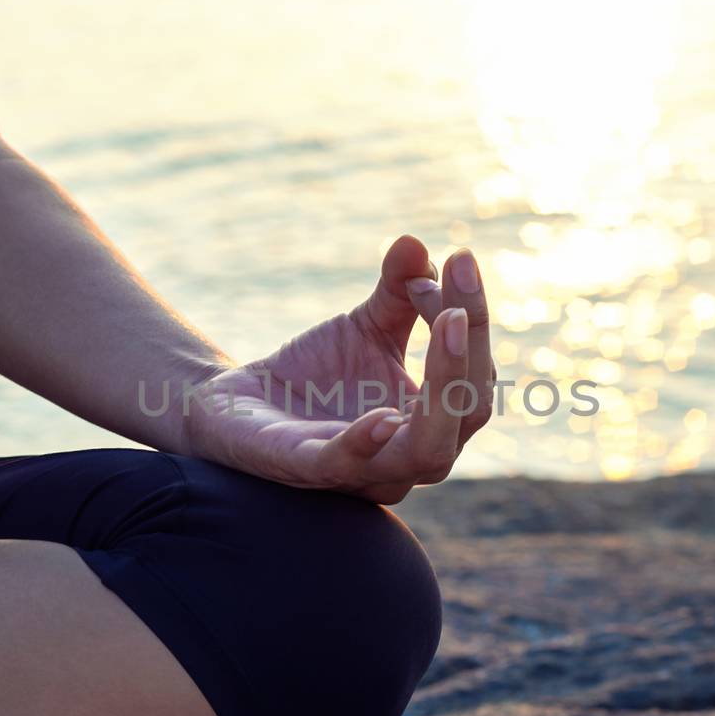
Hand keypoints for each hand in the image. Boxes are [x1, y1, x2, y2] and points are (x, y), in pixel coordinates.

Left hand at [181, 235, 493, 502]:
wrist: (239, 405)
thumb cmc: (316, 374)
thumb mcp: (364, 326)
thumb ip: (399, 291)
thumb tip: (416, 244)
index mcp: (434, 422)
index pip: (475, 376)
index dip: (473, 318)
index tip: (458, 260)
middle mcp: (411, 455)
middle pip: (467, 411)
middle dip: (467, 349)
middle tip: (456, 296)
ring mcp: (364, 471)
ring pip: (427, 451)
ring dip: (442, 387)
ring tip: (445, 323)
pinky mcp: (306, 470)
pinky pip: (346, 466)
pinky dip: (365, 444)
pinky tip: (383, 416)